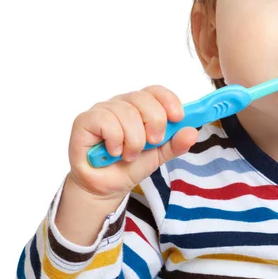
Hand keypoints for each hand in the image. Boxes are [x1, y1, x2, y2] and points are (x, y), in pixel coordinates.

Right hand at [67, 85, 198, 198]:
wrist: (106, 187)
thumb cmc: (130, 165)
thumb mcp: (159, 155)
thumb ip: (176, 143)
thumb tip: (192, 131)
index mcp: (141, 107)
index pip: (156, 91)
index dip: (169, 101)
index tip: (178, 117)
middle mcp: (121, 104)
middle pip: (143, 98)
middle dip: (154, 122)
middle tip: (153, 142)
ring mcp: (102, 110)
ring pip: (125, 112)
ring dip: (134, 139)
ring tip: (130, 155)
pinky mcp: (84, 121)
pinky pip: (105, 120)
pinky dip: (115, 139)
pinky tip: (114, 152)